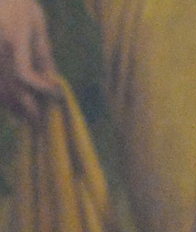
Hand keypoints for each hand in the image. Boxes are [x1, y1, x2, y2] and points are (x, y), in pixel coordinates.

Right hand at [0, 0, 56, 119]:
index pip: (25, 76)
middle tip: (41, 122)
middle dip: (27, 109)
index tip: (57, 97)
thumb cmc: (19, 4)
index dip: (41, 91)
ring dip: (12, 106)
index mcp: (13, 39)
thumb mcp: (36, 24)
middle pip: (10, 88)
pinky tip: (11, 103)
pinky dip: (2, 96)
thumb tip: (52, 81)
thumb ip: (43, 53)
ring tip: (26, 116)